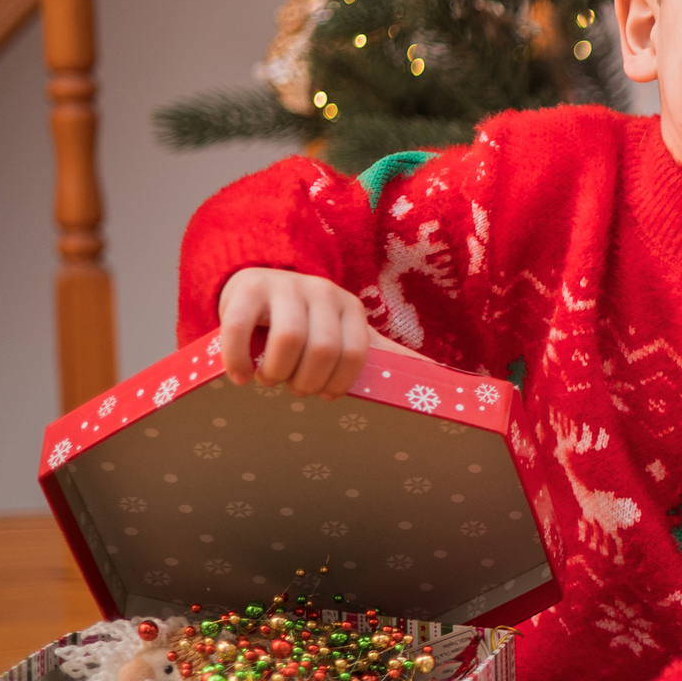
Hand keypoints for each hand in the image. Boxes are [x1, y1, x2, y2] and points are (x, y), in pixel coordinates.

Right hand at [217, 267, 372, 397]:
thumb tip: (442, 378)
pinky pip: (240, 328)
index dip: (337, 384)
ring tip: (270, 380)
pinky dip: (238, 361)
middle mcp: (322, 292)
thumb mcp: (346, 333)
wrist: (256, 285)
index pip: (355, 353)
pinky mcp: (247, 288)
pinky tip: (241, 378)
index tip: (322, 395)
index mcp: (350, 307)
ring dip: (277, 372)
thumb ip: (385, 354)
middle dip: (307, 381)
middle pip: (323, 349)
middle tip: (294, 388)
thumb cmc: (306, 322)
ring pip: (288, 338)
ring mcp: (284, 287)